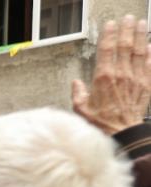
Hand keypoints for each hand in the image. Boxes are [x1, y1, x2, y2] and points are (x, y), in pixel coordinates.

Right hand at [72, 15, 150, 134]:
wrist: (122, 133)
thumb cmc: (102, 123)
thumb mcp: (81, 109)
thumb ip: (78, 94)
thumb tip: (77, 84)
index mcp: (104, 79)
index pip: (107, 50)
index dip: (109, 35)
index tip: (111, 25)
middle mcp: (122, 75)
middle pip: (125, 46)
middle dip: (127, 30)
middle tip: (128, 19)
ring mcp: (136, 79)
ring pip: (139, 51)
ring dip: (141, 36)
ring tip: (141, 24)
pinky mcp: (145, 85)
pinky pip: (150, 65)